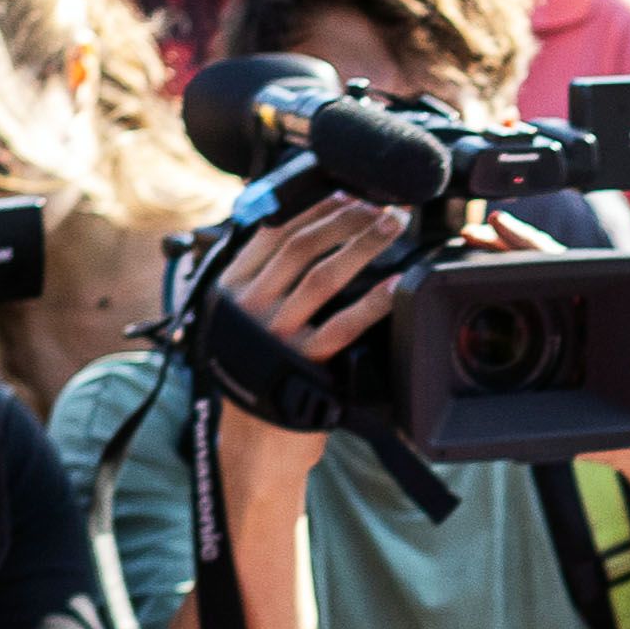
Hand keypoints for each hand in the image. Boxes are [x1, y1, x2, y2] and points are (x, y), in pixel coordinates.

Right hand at [209, 194, 413, 394]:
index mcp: (232, 285)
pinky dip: (372, 302)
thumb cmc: (257, 365)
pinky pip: (343, 325)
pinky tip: (396, 284)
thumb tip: (304, 221)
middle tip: (383, 206)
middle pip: (302, 246)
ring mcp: (276, 333)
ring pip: (323, 277)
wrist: (253, 434)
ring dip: (363, 245)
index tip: (349, 194)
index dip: (316, 208)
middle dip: (347, 219)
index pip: (275, 231)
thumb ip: (262, 273)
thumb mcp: (242, 314)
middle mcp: (250, 305)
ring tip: (394, 226)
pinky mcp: (303, 362)